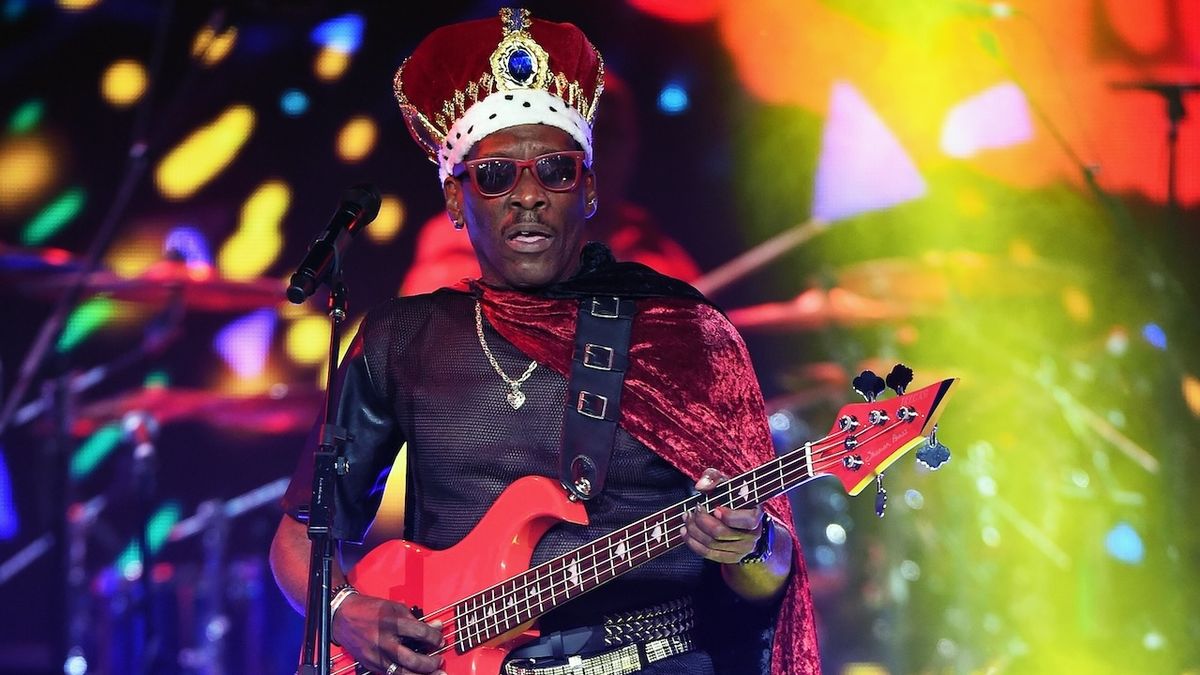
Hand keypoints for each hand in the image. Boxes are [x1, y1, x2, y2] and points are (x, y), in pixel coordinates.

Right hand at [332, 593, 446, 674]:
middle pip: (411, 659)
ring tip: (435, 674)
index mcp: (390, 622)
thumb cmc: (368, 609)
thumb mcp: (394, 607)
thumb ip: (416, 619)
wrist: (341, 616)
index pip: (419, 633)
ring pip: (401, 673)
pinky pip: (390, 674)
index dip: (434, 638)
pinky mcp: (370, 664)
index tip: (439, 640)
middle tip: (439, 661)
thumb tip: (436, 626)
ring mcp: (375, 655)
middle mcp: (382, 640)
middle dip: (429, 663)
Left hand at [683, 467, 763, 563]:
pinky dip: (693, 544)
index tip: (714, 508)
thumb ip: (713, 477)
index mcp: (755, 515)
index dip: (728, 516)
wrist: (742, 516)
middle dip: (701, 521)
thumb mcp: (726, 482)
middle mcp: (752, 535)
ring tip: (686, 519)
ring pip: (712, 544)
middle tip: (691, 511)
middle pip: (721, 533)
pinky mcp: (730, 558)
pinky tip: (685, 533)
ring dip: (694, 531)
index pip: (747, 521)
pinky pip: (708, 554)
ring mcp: (741, 549)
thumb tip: (701, 487)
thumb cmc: (733, 497)